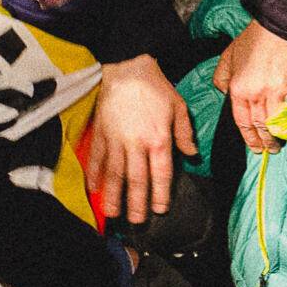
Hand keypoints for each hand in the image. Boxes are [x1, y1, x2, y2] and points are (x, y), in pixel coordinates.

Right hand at [87, 56, 195, 224]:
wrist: (126, 66)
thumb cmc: (154, 86)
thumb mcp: (178, 106)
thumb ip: (184, 133)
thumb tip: (193, 155)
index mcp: (158, 138)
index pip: (161, 173)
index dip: (160, 194)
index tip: (160, 209)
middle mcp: (137, 143)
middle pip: (136, 179)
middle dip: (136, 203)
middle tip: (136, 220)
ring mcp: (116, 140)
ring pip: (115, 173)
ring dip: (113, 195)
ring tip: (112, 212)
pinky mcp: (101, 133)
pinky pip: (97, 158)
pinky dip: (94, 175)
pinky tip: (94, 188)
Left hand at [213, 19, 286, 152]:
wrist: (277, 27)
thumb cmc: (252, 41)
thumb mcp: (227, 58)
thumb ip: (221, 78)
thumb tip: (224, 94)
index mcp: (238, 89)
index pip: (242, 122)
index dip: (249, 138)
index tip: (254, 148)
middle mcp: (255, 94)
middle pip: (260, 126)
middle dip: (264, 142)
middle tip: (268, 151)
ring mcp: (275, 91)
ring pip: (275, 122)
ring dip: (277, 136)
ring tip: (279, 143)